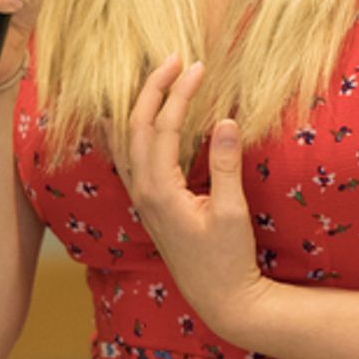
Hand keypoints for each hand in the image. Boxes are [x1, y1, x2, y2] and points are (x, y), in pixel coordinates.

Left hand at [108, 54, 274, 345]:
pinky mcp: (148, 204)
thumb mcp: (232, 211)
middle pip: (136, 127)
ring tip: (153, 77)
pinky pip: (129, 158)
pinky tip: (127, 118)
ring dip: (139, 106)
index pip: (164, 127)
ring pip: (126, 141)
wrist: (220, 298)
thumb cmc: (228, 259)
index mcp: (160, 191)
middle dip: (153, 89)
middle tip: (174, 59)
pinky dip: (129, 131)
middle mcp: (142, 192)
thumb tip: (224, 121)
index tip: (198, 67)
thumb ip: (225, 165)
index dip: (180, 93)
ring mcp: (141, 199)